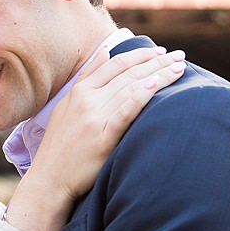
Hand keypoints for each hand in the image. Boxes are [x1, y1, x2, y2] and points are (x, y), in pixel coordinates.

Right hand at [2, 46, 183, 230]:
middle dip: (156, 62)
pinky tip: (156, 85)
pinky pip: (124, 112)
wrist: (50, 179)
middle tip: (179, 55)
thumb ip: (86, 77)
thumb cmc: (60, 145)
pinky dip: (140, 96)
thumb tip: (105, 51)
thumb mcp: (66, 105)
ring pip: (130, 88)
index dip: (140, 55)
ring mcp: (94, 118)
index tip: (161, 51)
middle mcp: (86, 100)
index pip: (115, 64)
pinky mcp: (102, 138)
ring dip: (158, 75)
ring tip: (179, 68)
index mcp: (79, 91)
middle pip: (127, 73)